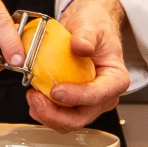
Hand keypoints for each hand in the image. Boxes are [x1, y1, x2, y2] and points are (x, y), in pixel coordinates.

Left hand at [28, 0, 129, 131]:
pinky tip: (34, 96)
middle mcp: (103, 95)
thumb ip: (87, 35)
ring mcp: (87, 101)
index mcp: (115, 79)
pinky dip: (44, 111)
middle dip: (56, 114)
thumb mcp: (91, 24)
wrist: (86, 27)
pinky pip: (59, 115)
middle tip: (36, 98)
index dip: (76, 97)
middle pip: (81, 117)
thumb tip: (81, 46)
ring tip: (32, 96)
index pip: (98, 95)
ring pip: (68, 121)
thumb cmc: (94, 26)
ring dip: (47, 115)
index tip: (56, 90)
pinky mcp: (73, 102)